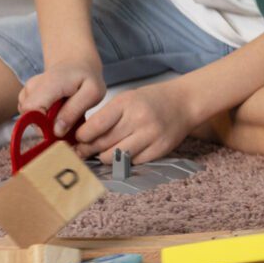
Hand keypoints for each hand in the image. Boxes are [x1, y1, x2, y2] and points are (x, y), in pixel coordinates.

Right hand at [19, 59, 105, 135]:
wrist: (76, 64)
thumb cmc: (87, 79)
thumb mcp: (92, 94)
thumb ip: (74, 111)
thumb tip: (57, 131)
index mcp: (49, 84)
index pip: (31, 109)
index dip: (41, 125)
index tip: (58, 129)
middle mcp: (32, 86)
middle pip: (27, 115)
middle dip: (45, 125)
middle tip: (64, 121)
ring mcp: (27, 90)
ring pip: (27, 116)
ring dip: (44, 121)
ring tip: (62, 112)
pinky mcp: (25, 95)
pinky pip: (28, 114)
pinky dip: (41, 117)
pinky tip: (55, 109)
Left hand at [74, 80, 205, 163]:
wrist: (185, 102)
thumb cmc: (151, 100)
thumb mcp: (126, 99)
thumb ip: (106, 117)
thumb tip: (83, 139)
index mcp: (127, 103)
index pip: (95, 126)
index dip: (82, 137)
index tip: (78, 139)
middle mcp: (139, 119)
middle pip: (103, 143)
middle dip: (89, 149)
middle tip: (84, 151)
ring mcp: (151, 135)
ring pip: (116, 157)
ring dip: (105, 157)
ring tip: (103, 153)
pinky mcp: (161, 149)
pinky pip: (133, 162)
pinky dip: (125, 160)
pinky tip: (124, 153)